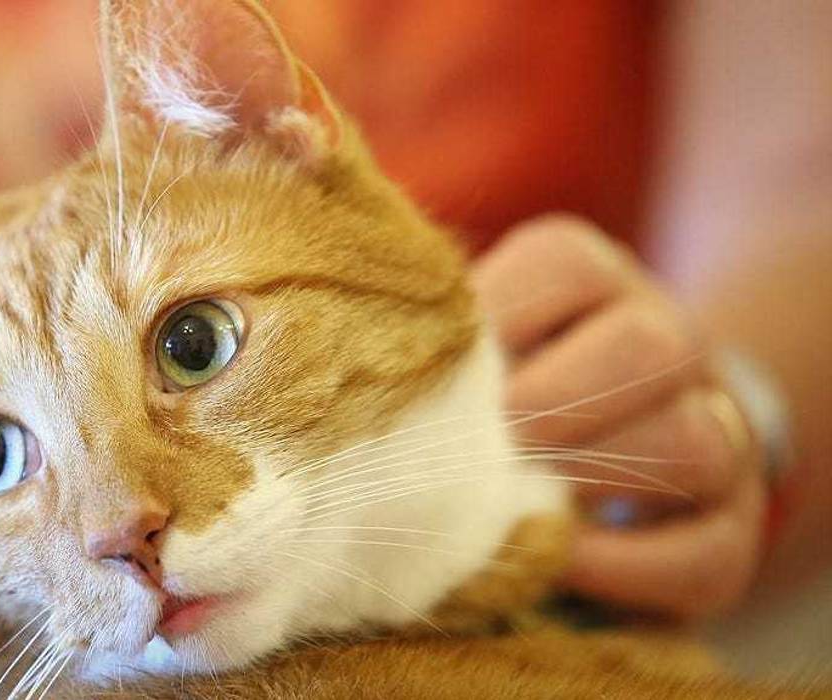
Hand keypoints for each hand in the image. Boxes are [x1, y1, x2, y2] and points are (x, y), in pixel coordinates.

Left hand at [472, 215, 766, 619]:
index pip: (561, 265)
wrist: (610, 442)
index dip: (494, 316)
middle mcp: (669, 342)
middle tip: (486, 442)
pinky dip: (622, 566)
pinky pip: (703, 552)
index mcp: (595, 279)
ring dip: (593, 479)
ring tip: (514, 502)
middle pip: (651, 346)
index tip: (432, 366)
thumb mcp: (472, 342)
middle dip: (556, 400)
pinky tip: (555, 560)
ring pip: (695, 443)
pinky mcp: (729, 529)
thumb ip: (433, 342)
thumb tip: (351, 358)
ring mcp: (715, 434)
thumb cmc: (503, 386)